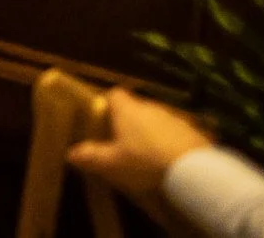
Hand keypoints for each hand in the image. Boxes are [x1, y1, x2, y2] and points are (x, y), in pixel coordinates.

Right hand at [67, 89, 213, 203]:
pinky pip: (176, 133)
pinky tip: (170, 160)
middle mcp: (150, 107)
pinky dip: (170, 142)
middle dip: (129, 122)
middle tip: (123, 143)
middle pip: (135, 108)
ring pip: (156, 120)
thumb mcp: (112, 164)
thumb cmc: (145, 160)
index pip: (114, 94)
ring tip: (148, 155)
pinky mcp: (193, 131)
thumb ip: (91, 156)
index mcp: (128, 110)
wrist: (194, 169)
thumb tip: (70, 152)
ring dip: (151, 132)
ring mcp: (174, 117)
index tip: (103, 118)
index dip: (107, 104)